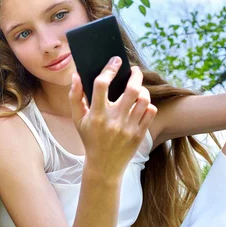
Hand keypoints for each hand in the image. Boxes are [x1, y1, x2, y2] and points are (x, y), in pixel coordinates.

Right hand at [68, 56, 156, 177]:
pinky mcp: (139, 134)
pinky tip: (141, 104)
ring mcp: (128, 128)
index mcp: (96, 115)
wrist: (104, 166)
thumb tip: (76, 76)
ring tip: (138, 88)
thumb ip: (75, 97)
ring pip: (143, 99)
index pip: (101, 85)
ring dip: (142, 89)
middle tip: (134, 70)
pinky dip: (147, 104)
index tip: (114, 61)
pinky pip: (150, 111)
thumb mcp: (78, 120)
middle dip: (135, 74)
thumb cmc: (90, 138)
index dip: (109, 69)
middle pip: (131, 89)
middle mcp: (114, 120)